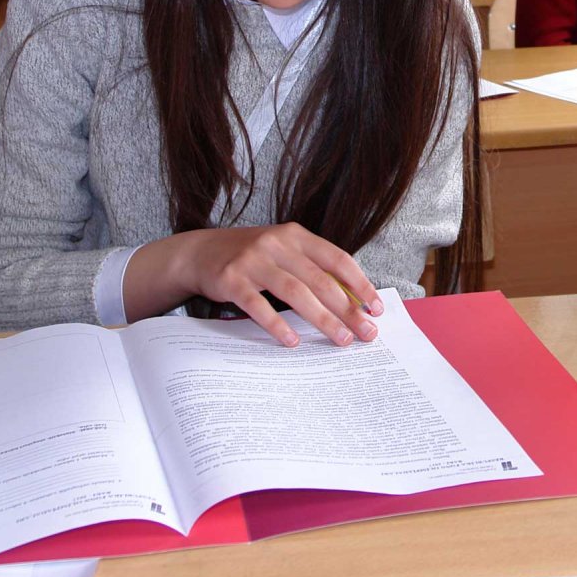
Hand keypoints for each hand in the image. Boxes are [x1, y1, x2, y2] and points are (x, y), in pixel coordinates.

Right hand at [126, 223, 385, 347]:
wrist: (200, 252)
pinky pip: (258, 305)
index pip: (337, 259)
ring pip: (295, 292)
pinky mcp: (232, 279)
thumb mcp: (283, 252)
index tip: (376, 308)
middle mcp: (277, 243)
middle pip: (320, 280)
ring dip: (322, 318)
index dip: (360, 284)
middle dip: (347, 309)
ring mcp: (253, 260)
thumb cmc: (251, 257)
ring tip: (340, 339)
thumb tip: (351, 300)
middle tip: (366, 333)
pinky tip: (292, 341)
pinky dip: (277, 325)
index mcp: (296, 235)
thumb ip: (312, 269)